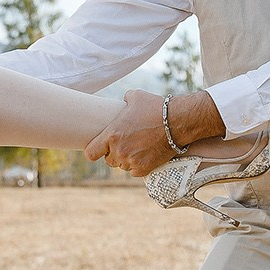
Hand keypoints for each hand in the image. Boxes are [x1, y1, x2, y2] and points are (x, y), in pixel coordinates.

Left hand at [87, 90, 225, 176]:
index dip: (94, 151)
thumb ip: (124, 101)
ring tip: (136, 148)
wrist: (177, 122)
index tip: (99, 148)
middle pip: (108, 161)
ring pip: (122, 166)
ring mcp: (132, 161)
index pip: (91, 153)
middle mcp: (119, 151)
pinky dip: (138, 166)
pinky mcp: (144, 168)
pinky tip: (144, 155)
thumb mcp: (135, 97)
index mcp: (112, 135)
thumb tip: (124, 101)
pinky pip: (134, 172)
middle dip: (114, 153)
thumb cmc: (155, 108)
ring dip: (126, 160)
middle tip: (124, 144)